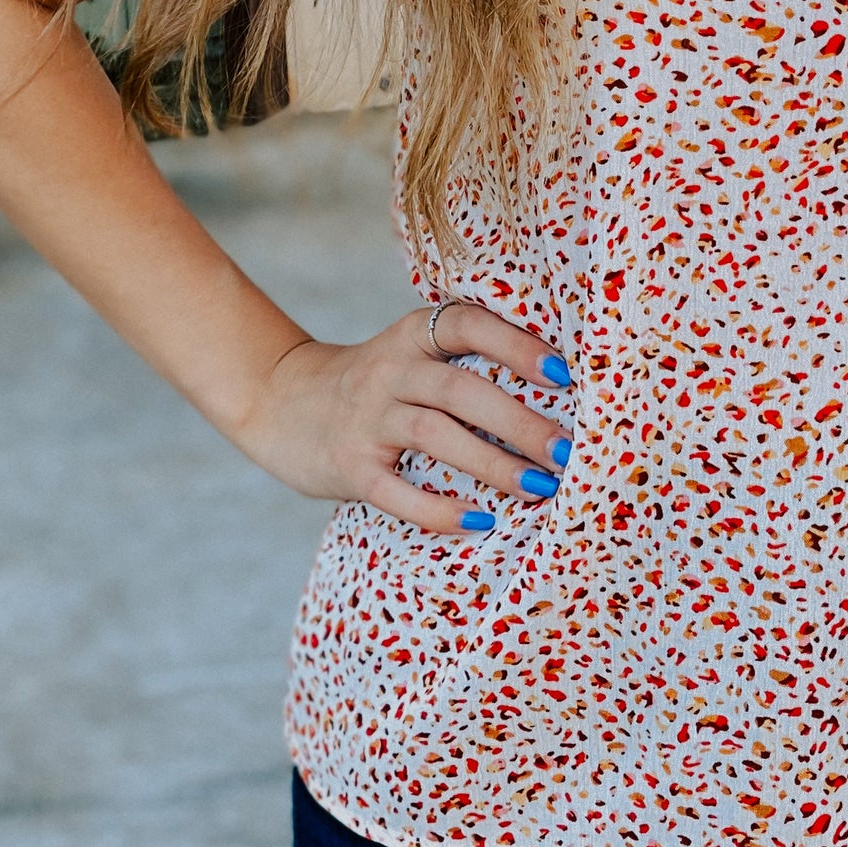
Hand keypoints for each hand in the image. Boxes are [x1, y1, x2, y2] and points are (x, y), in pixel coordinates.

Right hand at [236, 302, 572, 536]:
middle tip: (567, 450)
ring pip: (434, 435)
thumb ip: (466, 363)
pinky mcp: (348, 466)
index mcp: (413, 335)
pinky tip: (480, 521)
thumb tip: (561, 393)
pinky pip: (395, 491)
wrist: (281, 403)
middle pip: (460, 390)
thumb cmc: (377, 384)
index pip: (467, 325)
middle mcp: (390, 370)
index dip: (515, 345)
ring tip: (540, 487)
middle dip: (519, 421)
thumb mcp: (411, 355)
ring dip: (492, 464)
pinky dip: (438, 509)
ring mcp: (366, 418)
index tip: (562, 373)